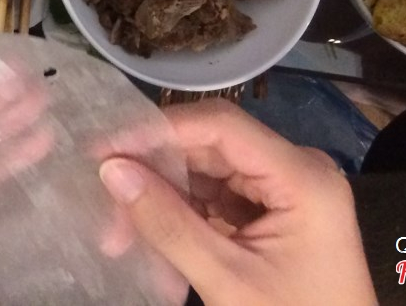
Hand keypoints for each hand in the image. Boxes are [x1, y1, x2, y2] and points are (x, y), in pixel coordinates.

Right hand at [100, 100, 376, 305]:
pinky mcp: (273, 211)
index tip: (103, 151)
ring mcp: (285, 190)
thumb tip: (110, 170)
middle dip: (154, 172)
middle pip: (210, 147)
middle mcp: (297, 170)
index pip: (220, 126)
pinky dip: (181, 214)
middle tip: (104, 202)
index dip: (157, 130)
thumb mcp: (228, 280)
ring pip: (206, 171)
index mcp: (302, 177)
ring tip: (118, 232)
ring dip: (161, 196)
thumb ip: (169, 224)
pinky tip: (147, 234)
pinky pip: (216, 196)